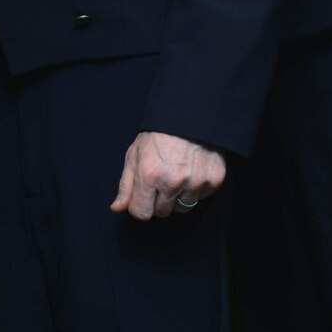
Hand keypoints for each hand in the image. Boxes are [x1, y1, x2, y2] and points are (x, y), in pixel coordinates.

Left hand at [110, 131, 225, 220]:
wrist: (189, 117)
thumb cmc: (158, 136)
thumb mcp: (134, 155)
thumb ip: (126, 185)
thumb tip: (117, 208)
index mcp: (149, 175)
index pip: (141, 213)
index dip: (139, 206)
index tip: (142, 197)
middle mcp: (172, 181)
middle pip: (161, 212)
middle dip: (158, 201)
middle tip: (160, 181)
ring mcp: (195, 182)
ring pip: (182, 208)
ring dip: (177, 197)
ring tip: (177, 175)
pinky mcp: (213, 181)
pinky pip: (200, 198)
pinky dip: (195, 190)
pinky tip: (191, 172)